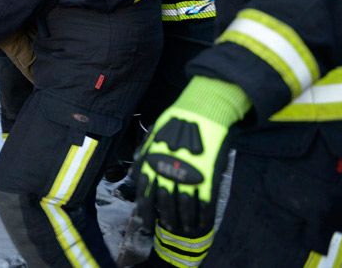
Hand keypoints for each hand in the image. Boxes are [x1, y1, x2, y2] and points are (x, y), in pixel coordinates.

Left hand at [134, 76, 249, 237]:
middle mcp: (167, 171)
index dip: (146, 212)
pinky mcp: (208, 177)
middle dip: (166, 219)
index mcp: (151, 162)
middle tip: (169, 228)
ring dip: (184, 221)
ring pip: (184, 207)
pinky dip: (203, 216)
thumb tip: (133, 175)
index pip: (144, 194)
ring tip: (186, 229)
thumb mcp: (152, 136)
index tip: (147, 223)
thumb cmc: (176, 122)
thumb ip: (142, 156)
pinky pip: (204, 203)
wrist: (202, 112)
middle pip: (164, 204)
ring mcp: (188, 175)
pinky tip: (203, 223)